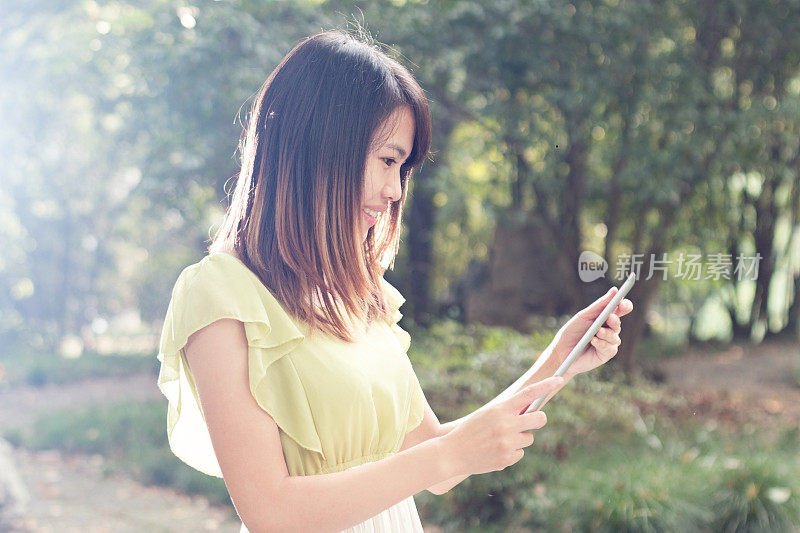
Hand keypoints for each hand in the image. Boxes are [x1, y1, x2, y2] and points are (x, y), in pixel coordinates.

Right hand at [440, 376, 563, 477]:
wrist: (452, 453)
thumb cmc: (470, 431)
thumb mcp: (486, 415)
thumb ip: (507, 412)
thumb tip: (531, 411)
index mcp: (500, 409)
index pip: (528, 394)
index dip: (546, 385)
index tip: (560, 379)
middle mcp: (506, 424)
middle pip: (539, 419)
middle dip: (538, 419)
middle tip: (533, 420)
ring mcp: (507, 442)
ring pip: (529, 438)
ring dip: (520, 439)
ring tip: (500, 440)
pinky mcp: (507, 458)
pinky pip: (520, 453)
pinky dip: (512, 453)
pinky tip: (496, 452)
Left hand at [551, 287, 633, 377]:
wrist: (561, 351)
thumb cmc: (572, 331)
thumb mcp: (584, 316)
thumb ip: (600, 305)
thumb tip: (615, 290)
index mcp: (605, 317)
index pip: (620, 309)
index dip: (624, 305)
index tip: (622, 302)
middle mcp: (609, 329)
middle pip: (618, 323)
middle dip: (615, 320)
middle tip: (609, 318)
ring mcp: (609, 342)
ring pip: (615, 336)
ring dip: (606, 334)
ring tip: (596, 333)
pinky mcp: (606, 354)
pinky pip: (610, 348)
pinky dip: (602, 344)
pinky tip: (594, 342)